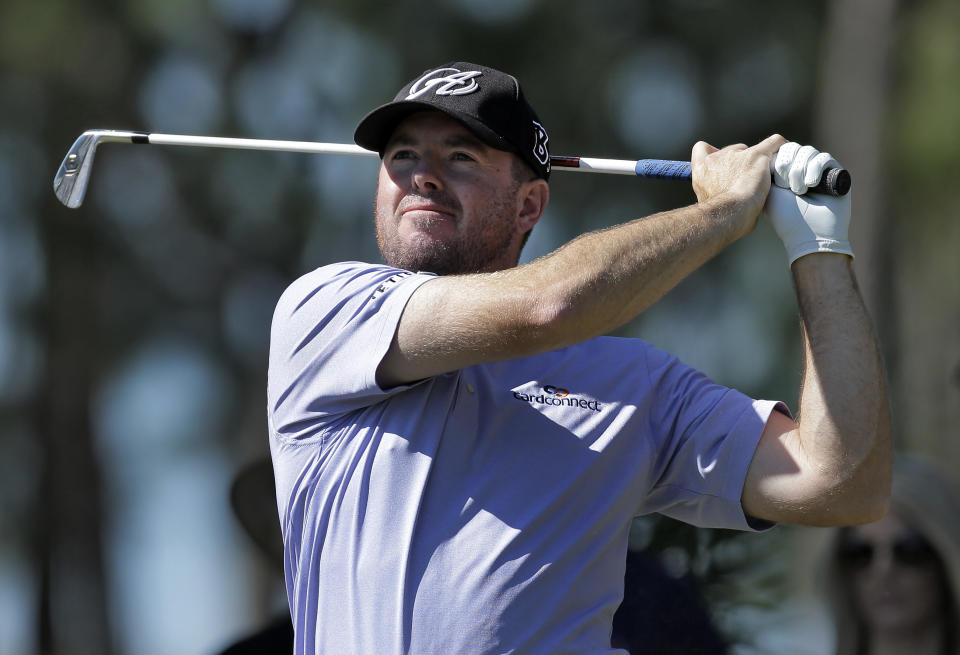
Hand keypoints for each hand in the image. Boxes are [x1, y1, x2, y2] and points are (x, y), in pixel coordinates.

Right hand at [691, 134, 787, 237]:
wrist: (729, 214)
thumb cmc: (721, 217)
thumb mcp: (711, 205)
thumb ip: (718, 197)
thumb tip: (732, 206)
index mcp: (701, 171)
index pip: (701, 150)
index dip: (712, 154)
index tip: (722, 166)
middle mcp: (716, 159)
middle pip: (730, 151)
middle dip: (738, 162)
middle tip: (748, 179)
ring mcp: (737, 155)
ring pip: (750, 150)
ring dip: (756, 161)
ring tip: (765, 176)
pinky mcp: (756, 155)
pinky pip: (773, 143)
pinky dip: (779, 146)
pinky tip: (783, 153)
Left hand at [764, 142, 852, 263]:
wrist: (810, 235)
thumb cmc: (786, 217)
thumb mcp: (769, 191)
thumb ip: (768, 169)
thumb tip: (771, 150)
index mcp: (784, 174)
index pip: (781, 151)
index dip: (778, 160)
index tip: (776, 180)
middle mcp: (802, 170)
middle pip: (794, 148)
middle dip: (788, 165)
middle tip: (786, 186)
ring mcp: (819, 171)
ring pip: (808, 151)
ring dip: (800, 170)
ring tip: (800, 190)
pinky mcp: (835, 174)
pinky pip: (824, 157)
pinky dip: (814, 168)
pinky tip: (811, 184)